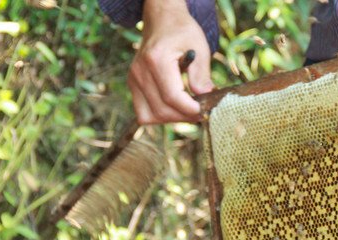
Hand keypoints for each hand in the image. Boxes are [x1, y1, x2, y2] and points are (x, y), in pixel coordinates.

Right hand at [128, 0, 213, 123]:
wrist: (162, 22)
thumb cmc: (182, 32)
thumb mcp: (200, 48)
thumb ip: (201, 74)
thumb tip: (204, 97)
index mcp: (156, 60)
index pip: (171, 97)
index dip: (189, 109)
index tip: (204, 110)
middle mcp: (140, 71)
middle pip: (162, 110)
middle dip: (184, 116)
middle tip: (201, 112)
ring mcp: (133, 79)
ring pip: (151, 116)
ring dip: (173, 118)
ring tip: (188, 109)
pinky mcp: (133, 85)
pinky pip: (144, 112)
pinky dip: (160, 115)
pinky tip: (175, 107)